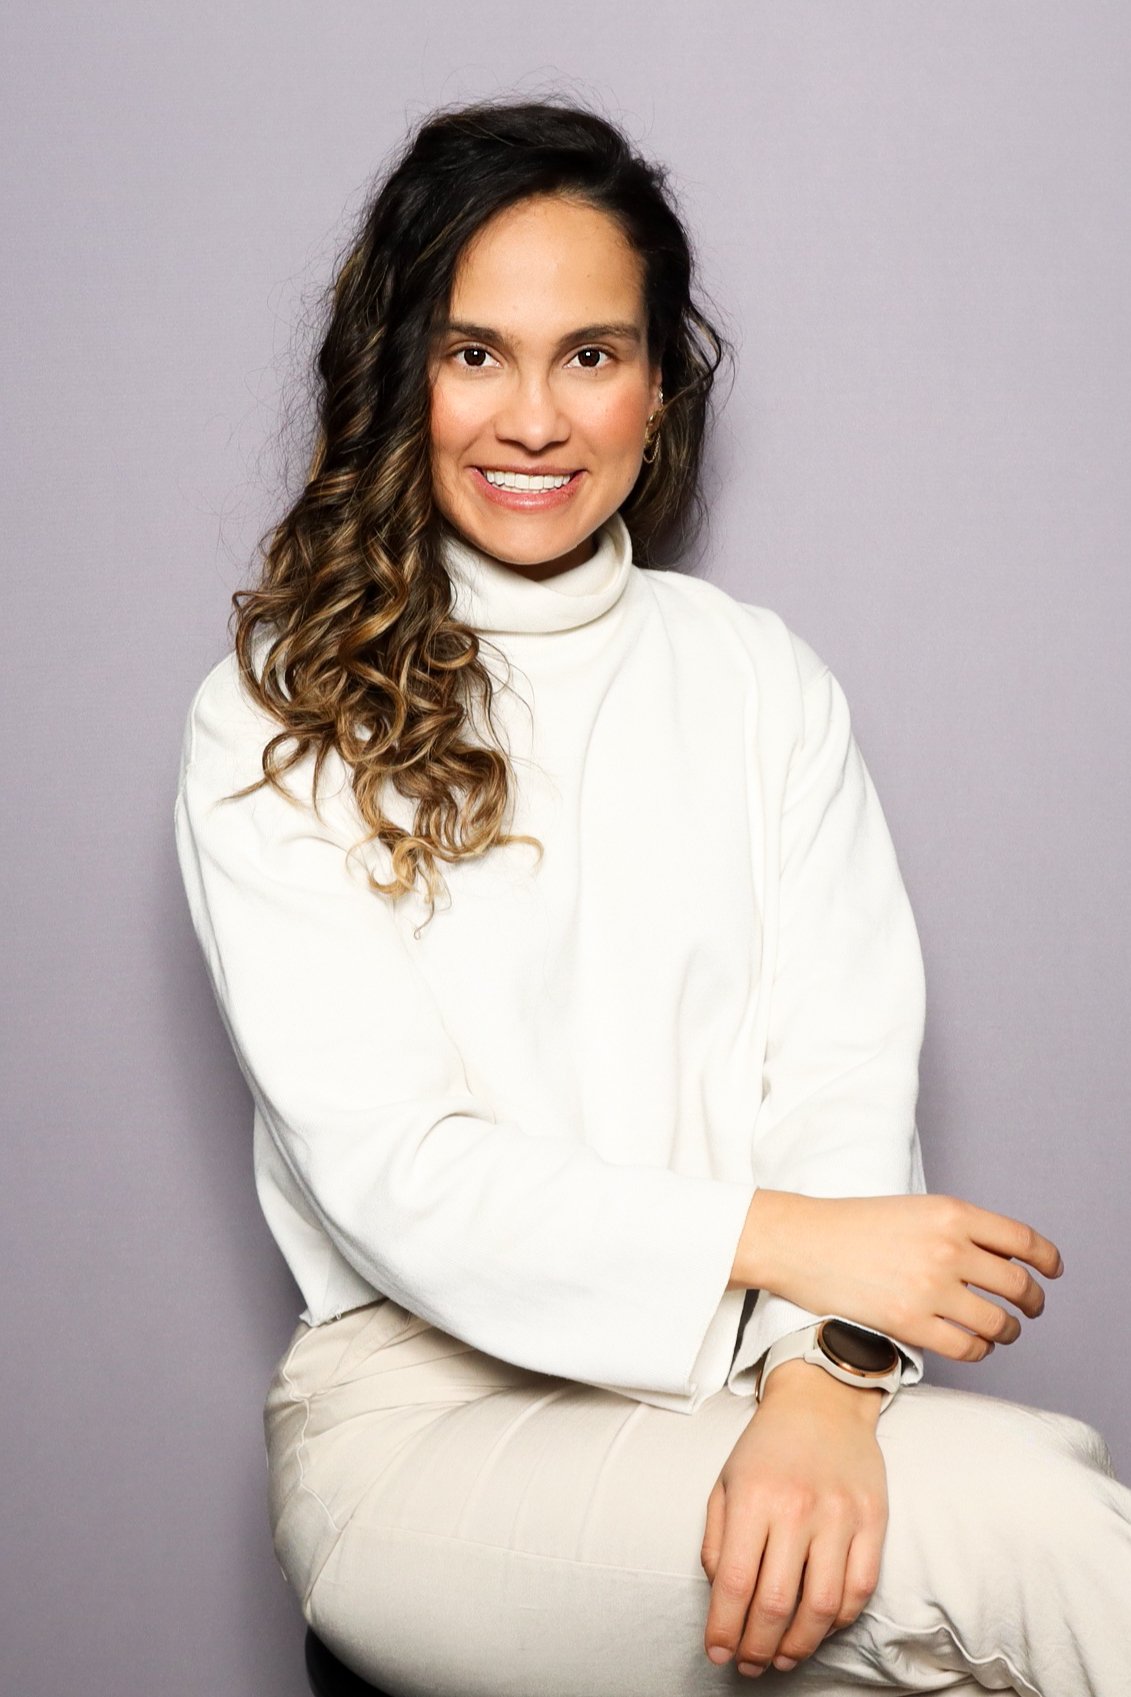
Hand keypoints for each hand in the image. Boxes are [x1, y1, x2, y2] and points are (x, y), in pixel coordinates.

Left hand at [701, 1360, 887, 1676]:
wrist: (822, 1401)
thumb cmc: (767, 1446)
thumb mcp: (725, 1481)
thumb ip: (716, 1539)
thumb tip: (722, 1597)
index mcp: (753, 1497)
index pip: (734, 1583)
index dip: (724, 1628)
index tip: (717, 1652)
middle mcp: (798, 1508)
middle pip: (777, 1603)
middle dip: (758, 1647)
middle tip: (749, 1664)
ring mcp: (840, 1516)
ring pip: (822, 1606)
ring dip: (799, 1645)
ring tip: (781, 1657)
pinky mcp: (873, 1520)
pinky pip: (860, 1589)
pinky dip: (839, 1620)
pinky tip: (819, 1627)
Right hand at [743, 1191, 1063, 1362]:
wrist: (801, 1242)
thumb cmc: (852, 1224)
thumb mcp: (913, 1208)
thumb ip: (955, 1227)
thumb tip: (997, 1256)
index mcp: (951, 1213)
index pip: (1021, 1240)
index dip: (1047, 1260)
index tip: (1052, 1271)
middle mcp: (947, 1248)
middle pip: (1018, 1284)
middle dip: (1032, 1301)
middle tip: (1030, 1309)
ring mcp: (930, 1287)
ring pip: (998, 1323)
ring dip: (1008, 1331)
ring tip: (1002, 1332)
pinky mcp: (910, 1322)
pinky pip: (967, 1348)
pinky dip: (979, 1351)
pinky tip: (974, 1346)